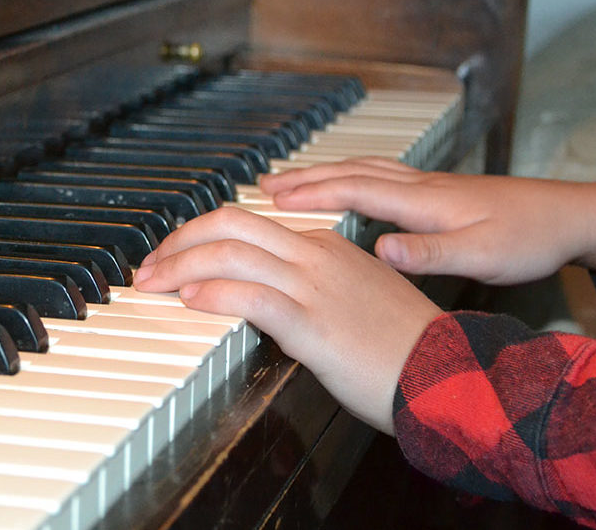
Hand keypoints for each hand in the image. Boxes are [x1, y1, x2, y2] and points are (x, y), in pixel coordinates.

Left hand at [133, 207, 441, 434]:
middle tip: (149, 266)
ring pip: (231, 254)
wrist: (446, 372)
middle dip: (179, 241)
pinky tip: (190, 300)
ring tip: (153, 283)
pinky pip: (252, 296)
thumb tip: (269, 300)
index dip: (200, 236)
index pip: (247, 223)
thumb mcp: (353, 299)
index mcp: (324, 245)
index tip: (174, 256)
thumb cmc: (402, 346)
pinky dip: (213, 293)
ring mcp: (314, 286)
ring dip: (179, 267)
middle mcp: (315, 255)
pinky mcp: (314, 323)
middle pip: (230, 224)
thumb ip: (312, 289)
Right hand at [258, 158, 595, 284]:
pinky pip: (380, 175)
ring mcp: (429, 185)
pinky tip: (348, 185)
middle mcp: (420, 186)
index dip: (309, 194)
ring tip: (292, 181)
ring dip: (324, 173)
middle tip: (263, 185)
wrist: (569, 215)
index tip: (270, 198)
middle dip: (304, 178)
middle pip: (349, 173)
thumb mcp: (481, 257)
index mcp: (422, 203)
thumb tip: (379, 249)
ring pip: (363, 170)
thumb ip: (429, 254)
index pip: (352, 192)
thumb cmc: (528, 239)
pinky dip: (351, 175)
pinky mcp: (439, 190)